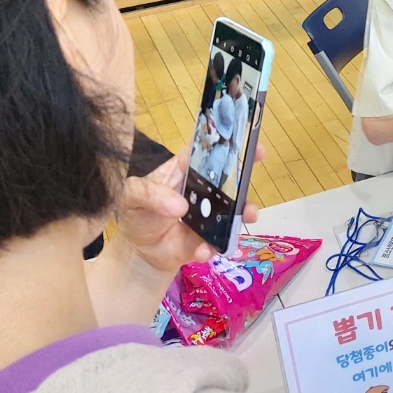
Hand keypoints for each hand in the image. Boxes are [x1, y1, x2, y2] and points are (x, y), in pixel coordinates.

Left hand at [113, 143, 265, 275]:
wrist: (139, 252)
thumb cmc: (138, 214)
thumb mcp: (133, 195)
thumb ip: (150, 194)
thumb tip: (180, 207)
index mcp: (185, 170)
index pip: (206, 151)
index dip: (225, 142)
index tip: (244, 140)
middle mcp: (203, 190)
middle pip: (228, 177)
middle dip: (246, 172)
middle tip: (260, 173)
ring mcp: (210, 215)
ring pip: (233, 210)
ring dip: (243, 212)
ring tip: (247, 215)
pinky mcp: (208, 240)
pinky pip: (218, 242)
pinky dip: (213, 247)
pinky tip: (203, 251)